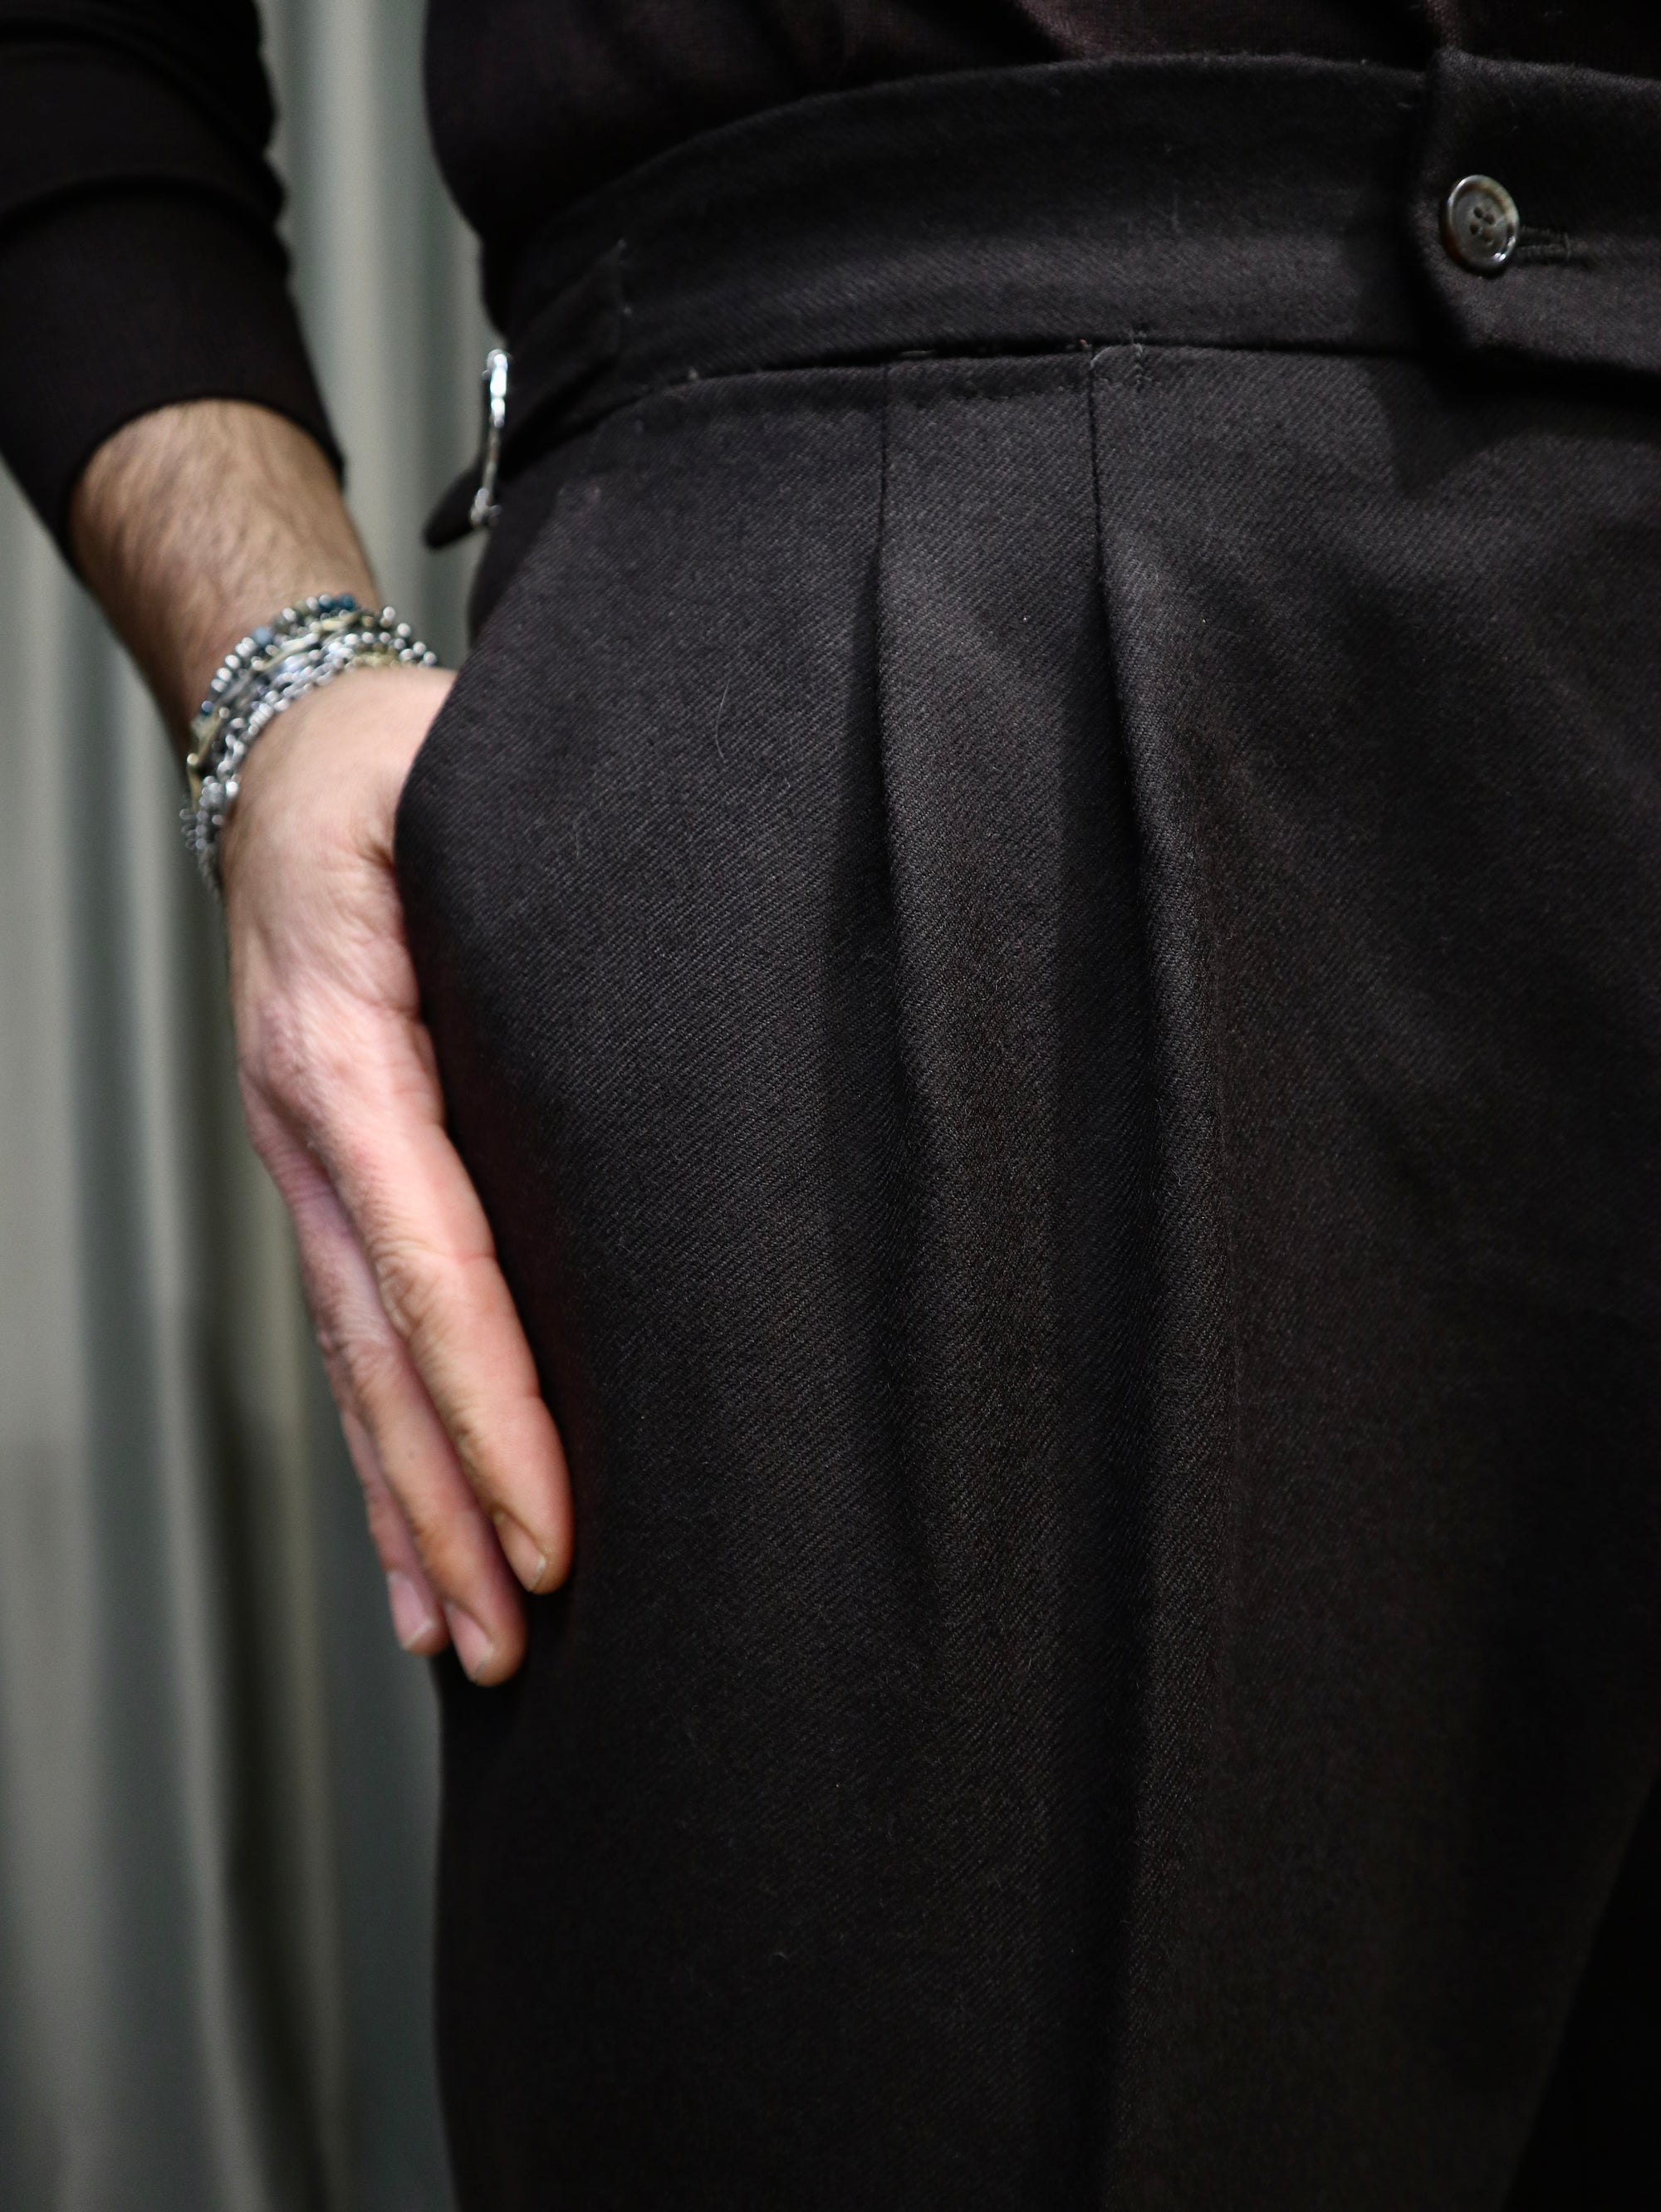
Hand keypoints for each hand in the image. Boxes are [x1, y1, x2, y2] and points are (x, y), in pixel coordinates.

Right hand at [220, 663, 572, 1682]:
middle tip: (516, 1647)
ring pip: (357, 1367)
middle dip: (448, 1507)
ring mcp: (308, 1167)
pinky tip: (411, 1534)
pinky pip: (351, 1330)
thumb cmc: (397, 768)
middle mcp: (315, 1134)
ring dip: (407, 1507)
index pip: (435, 1267)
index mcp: (350, 1057)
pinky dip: (382, 1443)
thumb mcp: (462, 792)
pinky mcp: (330, 1178)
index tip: (552, 1531)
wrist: (284, 750)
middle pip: (382, 1355)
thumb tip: (679, 985)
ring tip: (463, 1641)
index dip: (492, 1410)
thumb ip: (551, 888)